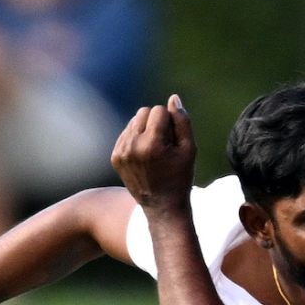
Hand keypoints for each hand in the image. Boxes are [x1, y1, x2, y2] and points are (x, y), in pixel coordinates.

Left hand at [112, 95, 195, 214]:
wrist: (162, 207)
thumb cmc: (180, 177)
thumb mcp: (190, 150)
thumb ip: (182, 121)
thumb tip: (173, 98)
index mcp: (152, 144)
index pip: (159, 110)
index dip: (170, 123)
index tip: (173, 142)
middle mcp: (133, 146)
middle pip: (144, 111)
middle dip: (156, 122)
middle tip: (164, 145)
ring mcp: (121, 152)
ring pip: (133, 121)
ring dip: (145, 130)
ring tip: (155, 151)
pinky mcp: (115, 157)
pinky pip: (126, 134)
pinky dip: (136, 140)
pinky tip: (145, 156)